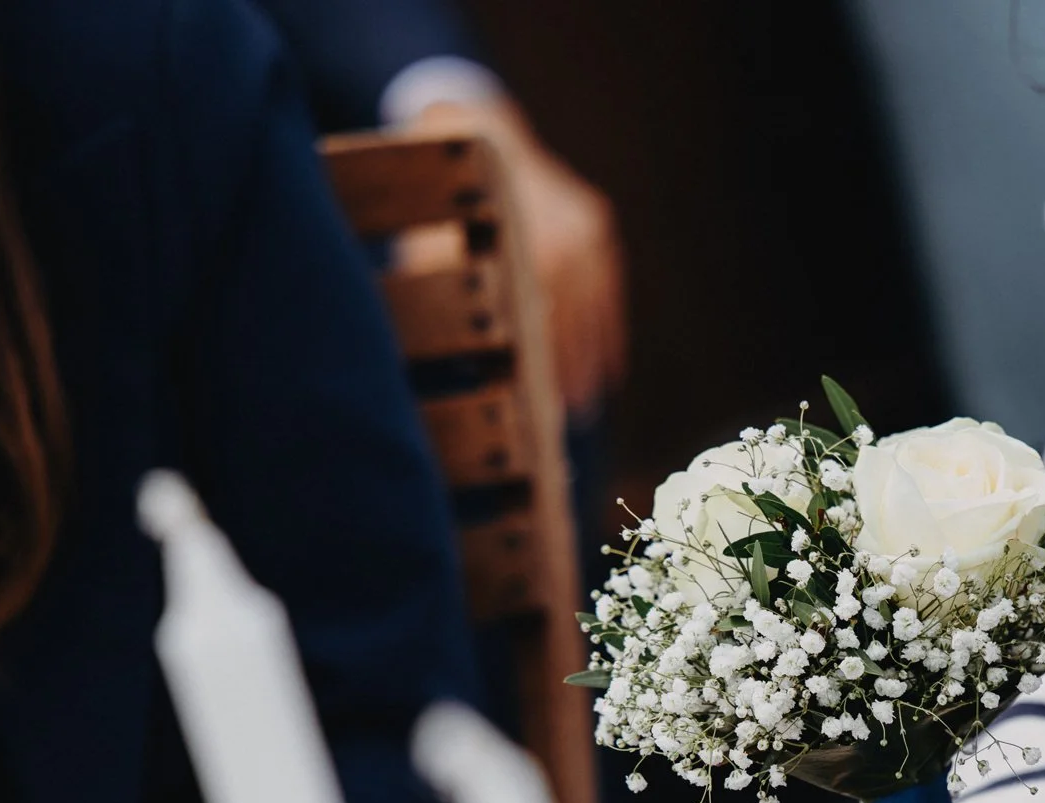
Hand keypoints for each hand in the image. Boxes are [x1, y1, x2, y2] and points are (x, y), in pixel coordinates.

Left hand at [412, 98, 627, 417]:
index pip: (542, 333)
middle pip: (572, 327)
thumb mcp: (435, 259)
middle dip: (568, 379)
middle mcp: (563, 242)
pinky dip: (609, 333)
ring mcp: (586, 233)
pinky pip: (608, 293)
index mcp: (525, 255)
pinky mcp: (599, 226)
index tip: (541, 420)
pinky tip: (608, 372)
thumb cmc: (444, 212)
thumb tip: (467, 379)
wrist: (477, 132)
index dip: (542, 379)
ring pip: (594, 313)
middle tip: (563, 428)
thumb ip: (456, 310)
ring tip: (585, 406)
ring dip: (591, 364)